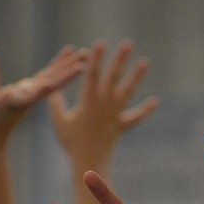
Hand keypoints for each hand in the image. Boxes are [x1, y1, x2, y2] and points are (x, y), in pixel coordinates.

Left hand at [0, 45, 86, 147]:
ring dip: (65, 77)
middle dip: (70, 64)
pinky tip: (48, 84)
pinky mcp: (15, 105)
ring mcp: (25, 100)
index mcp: (26, 90)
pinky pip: (29, 97)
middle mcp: (30, 94)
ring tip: (80, 67)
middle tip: (87, 53)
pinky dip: (39, 91)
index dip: (59, 60)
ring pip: (49, 86)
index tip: (72, 49)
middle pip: (54, 76)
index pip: (47, 72)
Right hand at [48, 39, 157, 169]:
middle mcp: (104, 104)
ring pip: (128, 91)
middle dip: (120, 59)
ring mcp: (115, 114)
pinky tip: (155, 101)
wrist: (88, 160)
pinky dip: (145, 110)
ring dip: (136, 76)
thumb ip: (55, 102)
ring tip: (144, 62)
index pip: (92, 74)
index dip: (96, 58)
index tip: (100, 43)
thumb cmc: (70, 141)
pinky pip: (136, 117)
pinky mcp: (122, 125)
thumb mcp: (58, 119)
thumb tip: (48, 87)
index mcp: (87, 100)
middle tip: (127, 43)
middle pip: (113, 76)